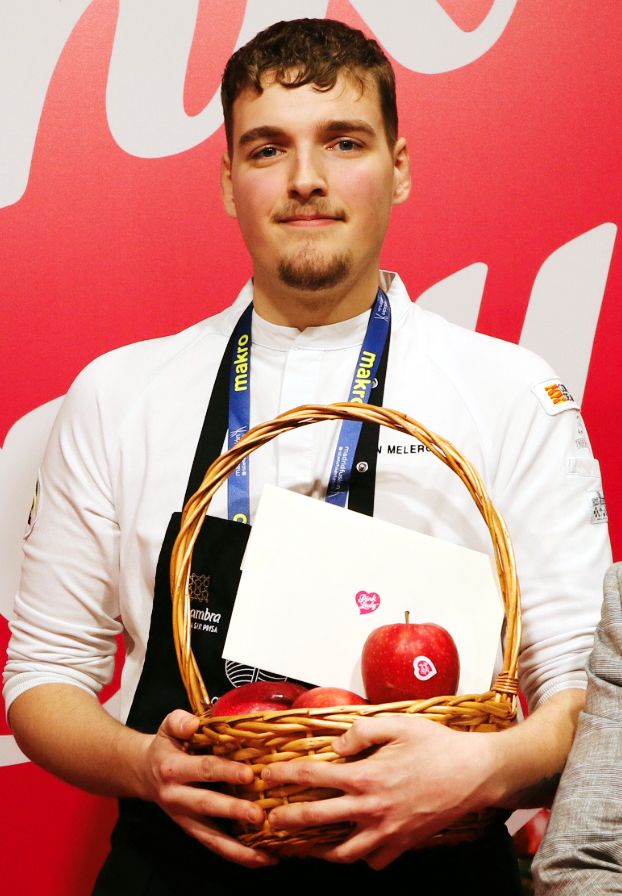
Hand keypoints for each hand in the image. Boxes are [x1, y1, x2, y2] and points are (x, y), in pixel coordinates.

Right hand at [138, 709, 276, 866]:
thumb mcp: (168, 727)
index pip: (203, 769)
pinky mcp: (191, 830)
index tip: (248, 774)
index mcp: (173, 769)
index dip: (225, 771)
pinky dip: (236, 855)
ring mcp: (183, 818)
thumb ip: (179, 721)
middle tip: (258, 814)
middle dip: (233, 811)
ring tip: (264, 856)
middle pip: (207, 805)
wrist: (143, 772)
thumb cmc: (166, 746)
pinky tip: (259, 859)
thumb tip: (193, 723)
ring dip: (237, 849)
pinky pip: (213, 845)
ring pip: (210, 838)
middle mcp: (177, 797)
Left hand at [262, 716, 495, 868]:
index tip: (269, 776)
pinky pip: (374, 860)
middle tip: (271, 819)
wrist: (475, 774)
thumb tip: (336, 744)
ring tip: (307, 845)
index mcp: (365, 776)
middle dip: (288, 819)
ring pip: (343, 852)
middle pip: (317, 818)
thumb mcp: (397, 724)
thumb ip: (361, 731)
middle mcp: (371, 808)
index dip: (286, 775)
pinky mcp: (404, 843)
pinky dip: (361, 857)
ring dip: (321, 849)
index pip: (312, 777)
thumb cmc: (437, 745)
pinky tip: (355, 846)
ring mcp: (387, 831)